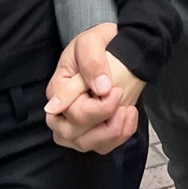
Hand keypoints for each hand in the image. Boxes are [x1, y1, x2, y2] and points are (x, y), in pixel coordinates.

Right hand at [44, 24, 143, 154]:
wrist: (121, 47)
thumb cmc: (100, 43)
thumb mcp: (92, 42)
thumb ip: (92, 63)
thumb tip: (99, 89)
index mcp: (58, 89)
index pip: (73, 113)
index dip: (99, 107)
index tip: (116, 90)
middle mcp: (62, 111)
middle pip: (74, 134)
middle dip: (104, 122)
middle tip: (121, 98)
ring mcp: (77, 123)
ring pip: (87, 145)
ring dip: (112, 133)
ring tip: (127, 110)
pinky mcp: (94, 129)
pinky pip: (103, 146)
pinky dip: (120, 137)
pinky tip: (129, 115)